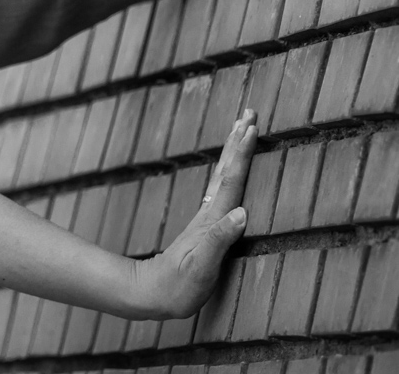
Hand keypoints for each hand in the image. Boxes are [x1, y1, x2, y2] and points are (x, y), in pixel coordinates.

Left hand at [131, 111, 256, 318]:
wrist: (153, 294)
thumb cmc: (179, 285)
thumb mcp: (202, 266)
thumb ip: (220, 240)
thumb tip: (243, 213)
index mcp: (213, 218)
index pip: (231, 179)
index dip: (242, 153)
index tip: (251, 126)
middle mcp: (210, 213)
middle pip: (227, 169)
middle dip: (238, 140)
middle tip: (249, 112)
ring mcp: (208, 219)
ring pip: (224, 177)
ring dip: (234, 152)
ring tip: (242, 129)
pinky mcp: (207, 229)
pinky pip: (223, 192)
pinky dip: (230, 175)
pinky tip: (231, 172)